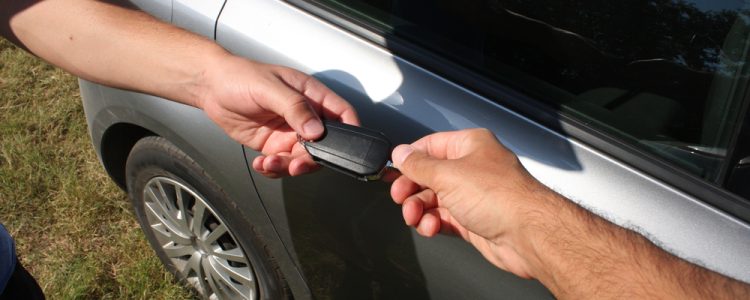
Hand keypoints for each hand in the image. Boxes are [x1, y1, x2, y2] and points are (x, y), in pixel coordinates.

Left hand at [198, 56, 358, 176]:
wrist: (211, 88)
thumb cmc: (239, 77)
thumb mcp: (269, 88)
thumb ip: (295, 108)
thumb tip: (316, 130)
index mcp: (311, 95)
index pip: (342, 114)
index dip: (350, 132)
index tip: (344, 150)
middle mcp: (305, 115)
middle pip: (325, 144)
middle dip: (312, 159)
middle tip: (296, 164)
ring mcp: (290, 132)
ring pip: (304, 159)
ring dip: (289, 167)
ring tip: (270, 163)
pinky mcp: (274, 145)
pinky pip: (283, 164)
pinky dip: (274, 170)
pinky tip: (261, 164)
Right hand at [389, 128, 553, 277]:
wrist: (528, 235)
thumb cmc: (501, 197)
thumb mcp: (448, 175)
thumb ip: (419, 165)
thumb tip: (400, 154)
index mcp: (470, 145)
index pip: (430, 146)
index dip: (410, 159)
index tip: (393, 171)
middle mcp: (472, 168)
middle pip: (428, 175)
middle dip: (412, 188)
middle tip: (401, 197)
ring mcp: (473, 195)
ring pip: (433, 199)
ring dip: (419, 209)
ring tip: (415, 216)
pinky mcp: (473, 220)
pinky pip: (443, 219)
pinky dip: (432, 223)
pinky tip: (431, 226)